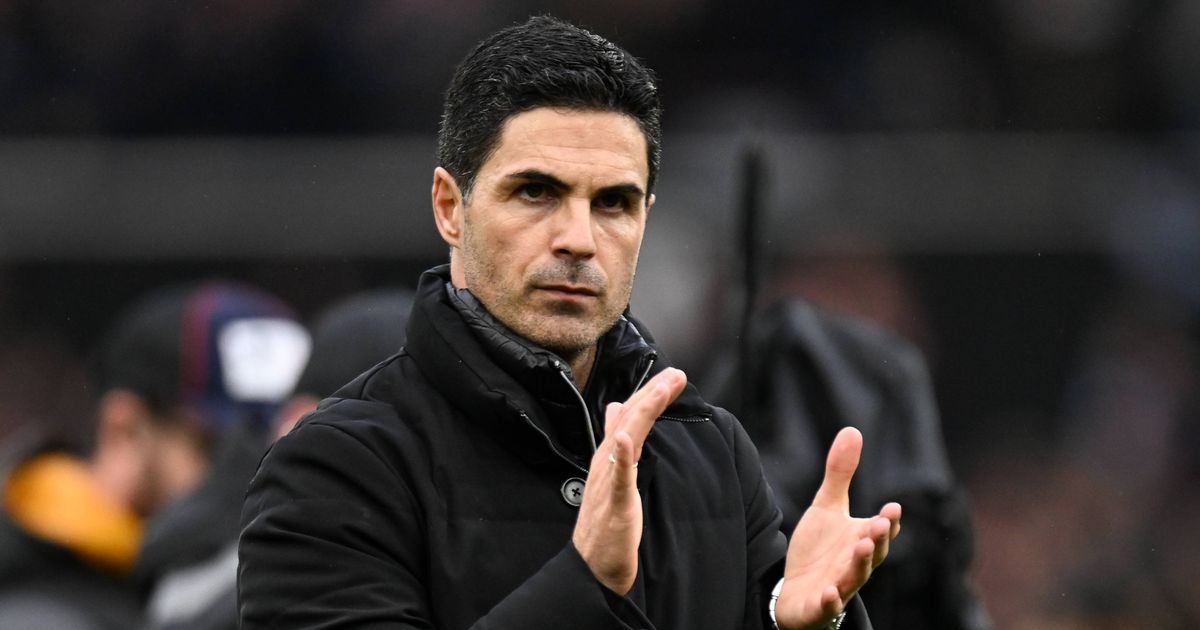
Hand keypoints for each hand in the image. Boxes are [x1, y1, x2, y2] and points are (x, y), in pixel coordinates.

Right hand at [571, 367, 686, 594]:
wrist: (591, 566)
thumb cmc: (603, 523)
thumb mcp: (611, 475)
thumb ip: (615, 443)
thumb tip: (615, 408)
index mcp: (608, 456)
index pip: (630, 416)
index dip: (649, 394)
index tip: (672, 376)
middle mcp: (606, 463)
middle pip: (630, 420)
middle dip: (653, 394)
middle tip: (677, 374)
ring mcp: (609, 482)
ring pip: (626, 439)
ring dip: (643, 412)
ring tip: (660, 390)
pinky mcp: (615, 505)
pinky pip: (619, 478)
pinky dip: (621, 455)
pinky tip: (625, 437)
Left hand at [773, 427, 901, 629]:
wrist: (797, 589)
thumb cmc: (820, 548)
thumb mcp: (827, 507)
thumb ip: (840, 473)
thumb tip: (853, 430)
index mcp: (861, 540)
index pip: (880, 531)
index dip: (887, 522)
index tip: (891, 508)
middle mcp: (855, 565)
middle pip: (872, 554)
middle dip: (876, 540)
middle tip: (878, 525)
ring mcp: (839, 587)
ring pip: (854, 578)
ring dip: (859, 565)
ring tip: (861, 548)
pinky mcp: (819, 605)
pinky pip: (827, 606)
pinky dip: (830, 601)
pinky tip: (829, 593)